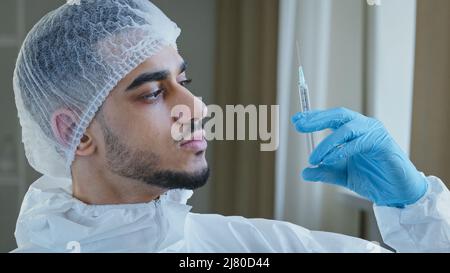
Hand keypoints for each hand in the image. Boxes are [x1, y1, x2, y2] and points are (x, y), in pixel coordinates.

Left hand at [291, 107, 427, 207]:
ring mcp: (375, 133)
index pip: (332, 118)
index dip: (313, 117)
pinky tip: (329, 159)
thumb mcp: (342, 175)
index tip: (295, 119)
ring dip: (327, 143)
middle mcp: (364, 127)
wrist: (397, 193)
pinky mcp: (383, 143)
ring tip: (314, 158)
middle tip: (299, 124)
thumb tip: (304, 172)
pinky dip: (342, 150)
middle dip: (317, 119)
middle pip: (338, 115)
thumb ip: (325, 171)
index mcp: (354, 130)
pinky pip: (359, 143)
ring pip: (346, 129)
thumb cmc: (373, 179)